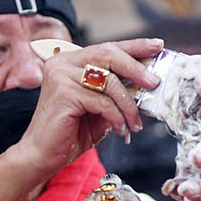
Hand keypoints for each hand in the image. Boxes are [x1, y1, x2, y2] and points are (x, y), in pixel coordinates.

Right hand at [15, 38, 163, 175]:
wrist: (43, 155)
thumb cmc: (71, 132)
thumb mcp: (100, 108)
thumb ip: (116, 93)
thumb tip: (147, 84)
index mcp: (71, 60)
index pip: (107, 48)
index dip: (134, 46)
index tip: (157, 46)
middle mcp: (63, 62)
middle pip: (109, 55)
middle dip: (137, 68)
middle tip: (154, 83)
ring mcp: (61, 75)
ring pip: (110, 82)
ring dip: (129, 105)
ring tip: (136, 124)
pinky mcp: (64, 93)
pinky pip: (103, 102)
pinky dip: (117, 117)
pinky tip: (121, 130)